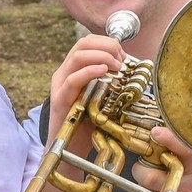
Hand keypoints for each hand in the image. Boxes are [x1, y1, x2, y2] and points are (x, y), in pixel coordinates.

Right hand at [45, 34, 127, 159]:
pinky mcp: (60, 100)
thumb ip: (111, 82)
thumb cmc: (89, 124)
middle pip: (82, 44)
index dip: (109, 43)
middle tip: (122, 61)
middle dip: (107, 46)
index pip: (89, 42)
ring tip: (116, 67)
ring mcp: (61, 85)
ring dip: (102, 57)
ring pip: (77, 56)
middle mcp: (64, 73)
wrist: (72, 149)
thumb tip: (131, 70)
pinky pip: (72, 79)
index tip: (124, 57)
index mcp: (74, 70)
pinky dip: (90, 72)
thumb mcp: (103, 97)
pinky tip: (104, 73)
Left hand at [133, 127, 191, 191]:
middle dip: (142, 170)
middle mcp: (188, 184)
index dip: (166, 139)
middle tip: (148, 171)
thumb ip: (190, 162)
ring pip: (142, 189)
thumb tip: (165, 147)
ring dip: (145, 190)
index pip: (182, 147)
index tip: (155, 133)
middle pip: (147, 171)